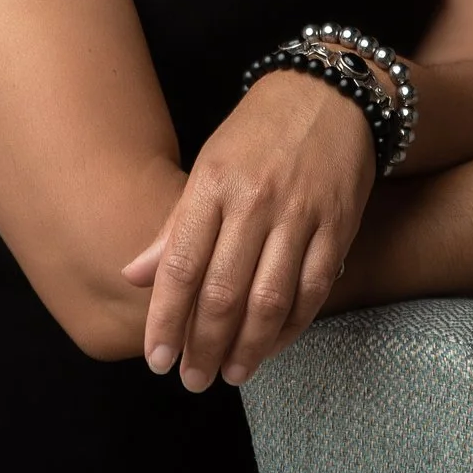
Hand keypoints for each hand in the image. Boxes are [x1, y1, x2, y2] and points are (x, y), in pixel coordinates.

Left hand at [120, 69, 376, 390]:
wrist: (330, 93)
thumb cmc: (258, 132)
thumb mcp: (207, 164)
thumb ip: (175, 225)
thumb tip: (133, 275)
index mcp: (213, 184)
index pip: (180, 265)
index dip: (165, 319)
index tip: (157, 359)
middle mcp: (255, 202)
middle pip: (224, 292)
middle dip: (204, 345)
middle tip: (193, 378)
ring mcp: (301, 216)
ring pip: (270, 300)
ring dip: (248, 348)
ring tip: (230, 374)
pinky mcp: (339, 227)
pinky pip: (314, 291)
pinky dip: (292, 327)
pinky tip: (272, 346)